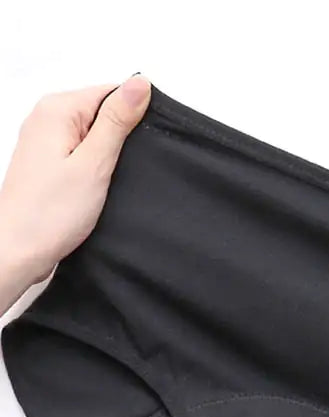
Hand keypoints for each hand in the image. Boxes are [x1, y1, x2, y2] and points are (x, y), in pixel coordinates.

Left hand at [0, 76, 150, 305]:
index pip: (110, 93)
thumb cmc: (49, 214)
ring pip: (94, 136)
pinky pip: (83, 154)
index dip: (133, 117)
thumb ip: (117, 122)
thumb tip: (139, 85)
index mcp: (57, 110)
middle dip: (121, 140)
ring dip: (108, 158)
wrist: (19, 250)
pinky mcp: (49, 162)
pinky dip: (96, 168)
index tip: (138, 147)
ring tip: (105, 182)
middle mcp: (47, 119)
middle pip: (102, 113)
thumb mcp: (94, 164)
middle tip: (118, 171)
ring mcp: (46, 141)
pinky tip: (96, 187)